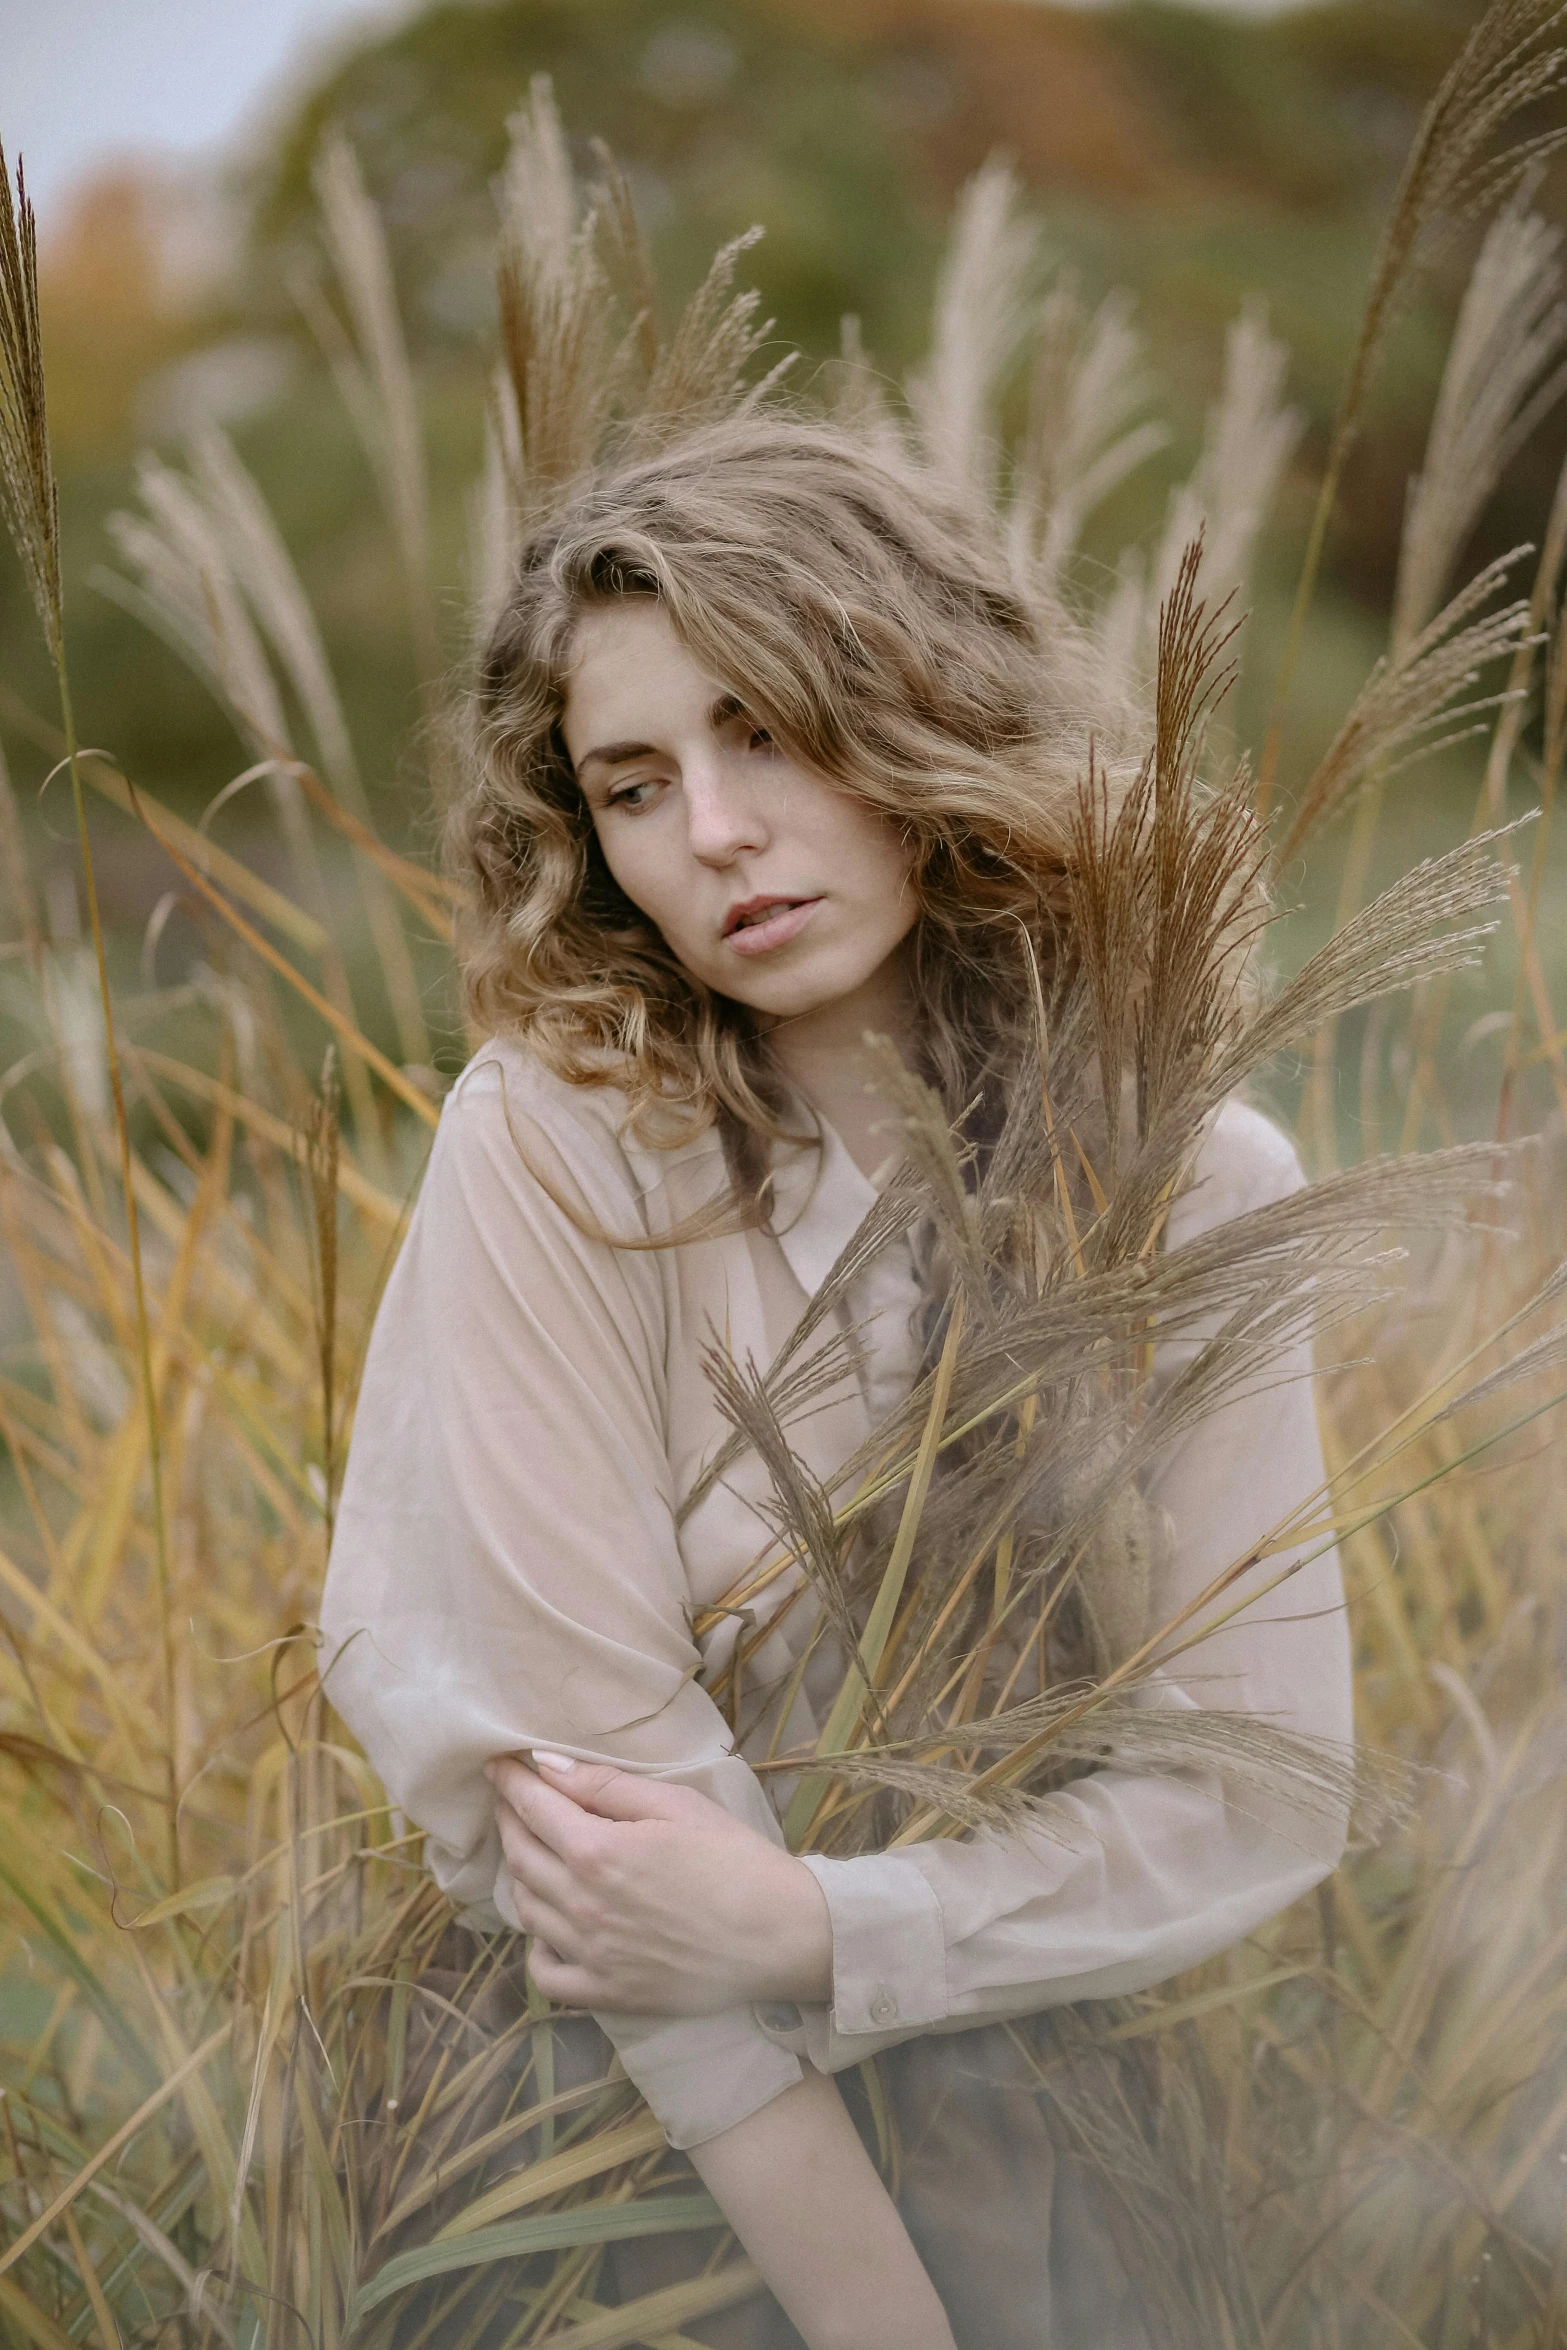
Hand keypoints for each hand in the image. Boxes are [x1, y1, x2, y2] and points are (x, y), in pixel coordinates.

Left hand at [487, 1752, 833, 2014]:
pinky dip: (536, 1946)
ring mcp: (590, 1955)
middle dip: (509, 1819)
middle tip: (510, 1797)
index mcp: (598, 1852)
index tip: (498, 1765)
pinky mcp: (606, 1993)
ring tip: (530, 1849)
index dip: (511, 1782)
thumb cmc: (735, 1859)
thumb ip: (606, 1785)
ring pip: (526, 1909)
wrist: (780, 1936)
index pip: (533, 1808)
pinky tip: (548, 1924)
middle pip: (521, 1856)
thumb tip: (546, 1765)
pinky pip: (546, 1973)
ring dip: (520, 1873)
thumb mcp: (677, 1804)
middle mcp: (582, 1906)